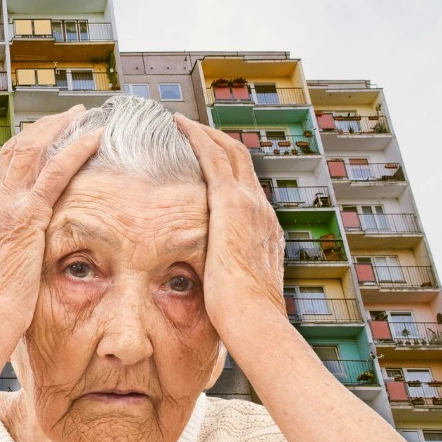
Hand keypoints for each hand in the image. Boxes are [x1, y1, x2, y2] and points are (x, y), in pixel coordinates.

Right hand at [0, 104, 101, 346]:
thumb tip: (1, 273)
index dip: (15, 153)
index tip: (34, 142)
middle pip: (11, 152)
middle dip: (37, 131)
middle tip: (61, 118)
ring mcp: (4, 207)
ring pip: (31, 151)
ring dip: (57, 129)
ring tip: (79, 115)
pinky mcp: (26, 216)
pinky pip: (55, 172)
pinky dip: (75, 149)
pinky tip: (94, 136)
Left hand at [174, 113, 286, 341]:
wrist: (254, 320)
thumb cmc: (240, 317)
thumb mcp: (234, 288)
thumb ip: (223, 275)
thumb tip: (206, 282)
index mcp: (263, 229)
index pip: (244, 186)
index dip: (225, 167)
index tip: (203, 157)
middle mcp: (260, 210)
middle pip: (240, 160)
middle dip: (216, 140)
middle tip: (189, 127)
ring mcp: (249, 204)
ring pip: (228, 151)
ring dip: (204, 133)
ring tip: (180, 121)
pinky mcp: (231, 203)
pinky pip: (214, 157)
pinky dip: (198, 137)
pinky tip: (178, 125)